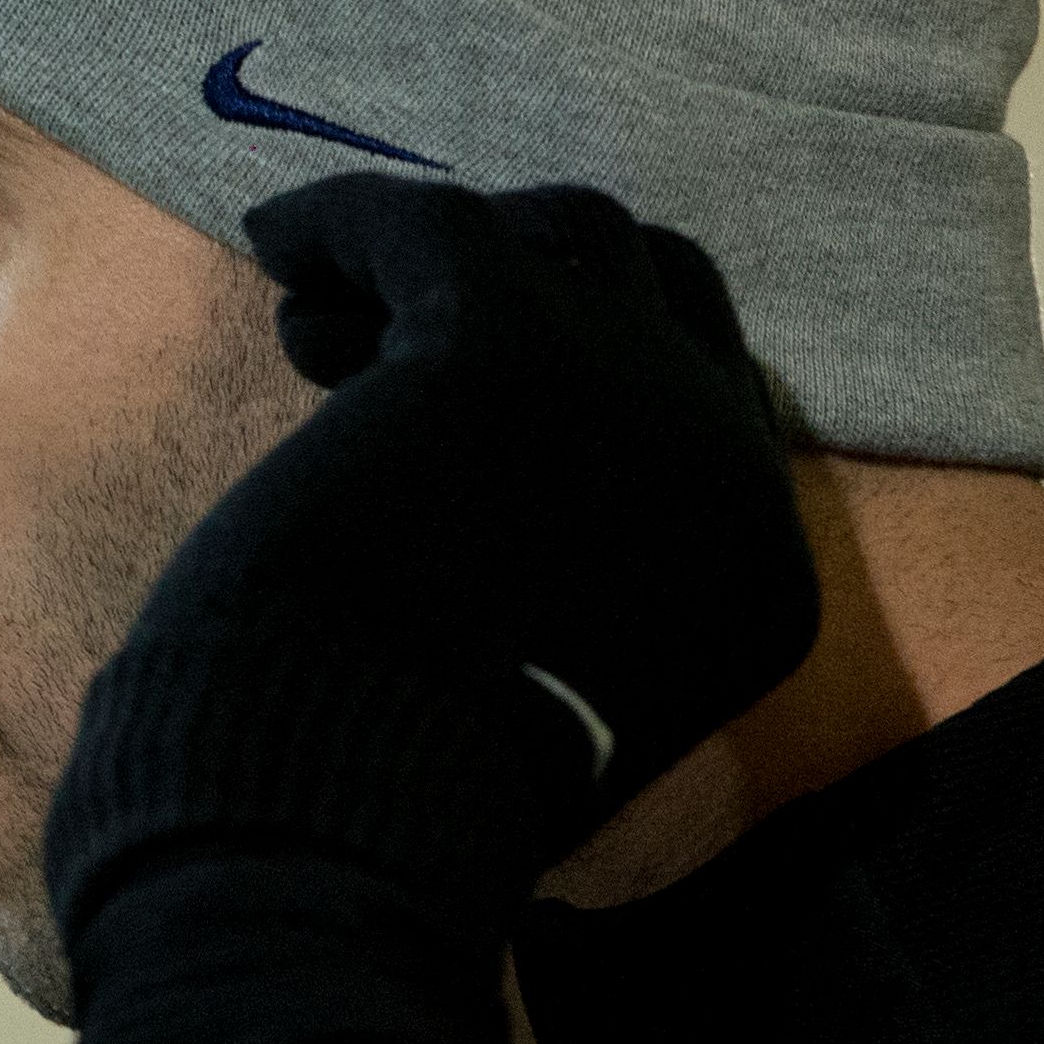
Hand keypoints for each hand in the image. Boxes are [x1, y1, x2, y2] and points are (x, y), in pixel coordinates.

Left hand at [45, 174, 820, 944]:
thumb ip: (593, 587)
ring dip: (460, 250)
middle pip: (666, 293)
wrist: (348, 822)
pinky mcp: (502, 340)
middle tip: (420, 320)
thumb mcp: (577, 702)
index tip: (472, 386)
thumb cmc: (422, 798)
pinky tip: (279, 241)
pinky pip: (430, 221)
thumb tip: (506, 484)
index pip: (713, 402)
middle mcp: (728, 462)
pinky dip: (348, 223)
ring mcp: (627, 387)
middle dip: (553, 287)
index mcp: (764, 573)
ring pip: (567, 234)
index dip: (596, 370)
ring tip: (337, 313)